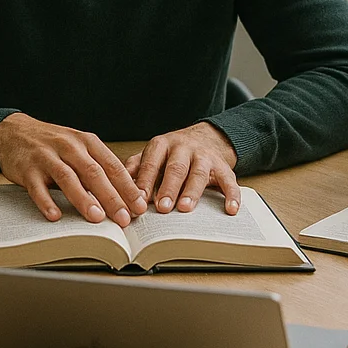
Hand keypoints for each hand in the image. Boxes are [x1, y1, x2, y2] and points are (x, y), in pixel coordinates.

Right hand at [0, 113, 147, 224]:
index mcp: (87, 142)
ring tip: (97, 217)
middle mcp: (69, 147)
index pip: (112, 166)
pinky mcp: (27, 168)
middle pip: (93, 173)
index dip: (127, 187)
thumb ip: (98, 168)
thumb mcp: (79, 148)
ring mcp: (46, 157)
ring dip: (83, 198)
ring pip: (68, 178)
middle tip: (124, 218)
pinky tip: (55, 215)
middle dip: (111, 197)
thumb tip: (125, 197)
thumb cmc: (53, 144)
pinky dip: (46, 201)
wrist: (14, 131)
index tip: (140, 206)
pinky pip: (37, 187)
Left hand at [124, 122, 241, 213]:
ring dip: (192, 191)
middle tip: (162, 207)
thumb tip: (116, 185)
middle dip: (169, 187)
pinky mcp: (223, 166)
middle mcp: (183, 147)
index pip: (152, 162)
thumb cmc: (171, 153)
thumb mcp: (151, 155)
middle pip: (176, 167)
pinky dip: (231, 195)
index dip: (146, 181)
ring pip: (199, 172)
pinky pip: (229, 180)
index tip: (139, 200)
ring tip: (185, 208)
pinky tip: (230, 210)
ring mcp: (204, 156)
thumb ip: (135, 168)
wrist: (206, 137)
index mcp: (162, 144)